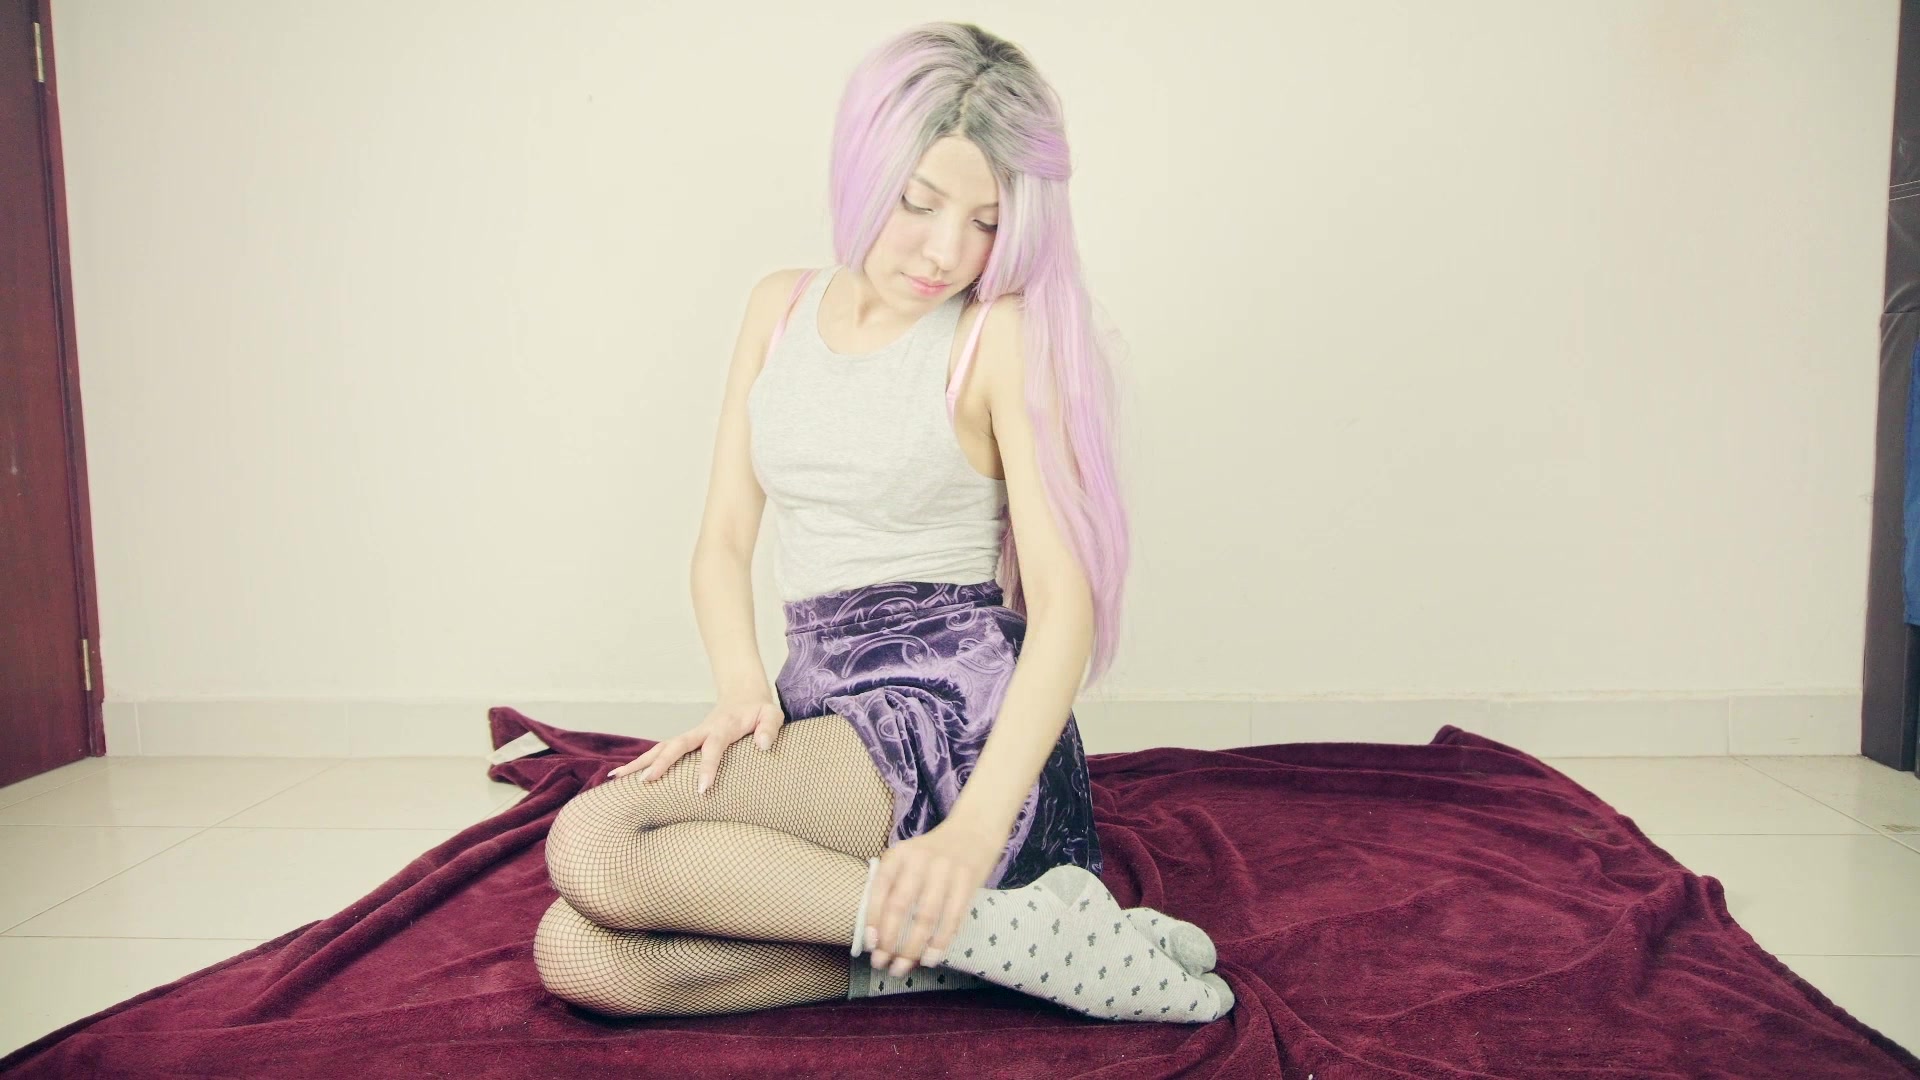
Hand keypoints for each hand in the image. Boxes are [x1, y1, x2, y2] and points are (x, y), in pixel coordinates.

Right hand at [606, 697, 784, 794]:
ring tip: (616, 779)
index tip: (702, 789)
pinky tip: (619, 776)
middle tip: (647, 783)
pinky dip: (639, 762)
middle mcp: (701, 730)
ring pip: (661, 748)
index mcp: (723, 727)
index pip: (713, 748)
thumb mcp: (772, 715)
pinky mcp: (684, 741)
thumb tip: (762, 746)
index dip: (708, 767)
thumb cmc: (759, 711)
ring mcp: (690, 735)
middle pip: (677, 745)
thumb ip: (769, 728)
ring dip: (640, 762)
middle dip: (661, 763)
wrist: (743, 695)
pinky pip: (659, 751)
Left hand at [865, 819, 1005, 977]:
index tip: (870, 946)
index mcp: (899, 854)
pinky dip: (940, 942)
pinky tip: (931, 958)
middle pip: (900, 906)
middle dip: (890, 940)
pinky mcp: (968, 881)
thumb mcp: (907, 857)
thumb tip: (876, 933)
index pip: (880, 890)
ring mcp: (946, 870)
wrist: (974, 830)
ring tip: (904, 967)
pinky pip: (952, 918)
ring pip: (926, 917)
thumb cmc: (933, 853)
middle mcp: (920, 859)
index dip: (873, 920)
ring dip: (913, 947)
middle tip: (883, 964)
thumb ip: (892, 885)